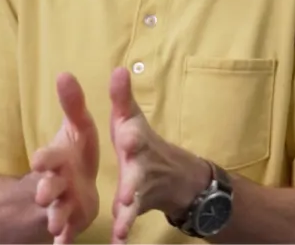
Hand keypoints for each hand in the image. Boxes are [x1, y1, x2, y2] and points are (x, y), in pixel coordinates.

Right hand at [30, 72, 100, 243]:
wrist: (76, 184)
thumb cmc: (75, 152)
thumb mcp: (78, 127)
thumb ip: (73, 104)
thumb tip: (64, 73)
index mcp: (57, 159)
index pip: (47, 157)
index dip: (44, 159)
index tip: (39, 161)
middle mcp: (55, 182)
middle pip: (47, 186)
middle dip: (45, 189)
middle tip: (41, 194)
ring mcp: (61, 204)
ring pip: (55, 212)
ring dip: (53, 217)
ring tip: (53, 224)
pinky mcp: (70, 222)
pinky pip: (66, 233)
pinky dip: (64, 239)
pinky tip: (63, 244)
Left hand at [108, 67, 210, 243]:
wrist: (176, 177)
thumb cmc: (142, 142)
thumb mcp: (131, 118)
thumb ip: (122, 97)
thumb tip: (119, 68)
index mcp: (137, 141)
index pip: (136, 137)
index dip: (132, 137)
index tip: (127, 139)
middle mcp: (141, 166)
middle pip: (137, 175)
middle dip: (130, 184)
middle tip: (124, 195)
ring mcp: (141, 189)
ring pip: (133, 202)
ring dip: (127, 214)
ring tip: (120, 226)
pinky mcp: (136, 208)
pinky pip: (128, 221)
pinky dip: (123, 232)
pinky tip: (118, 242)